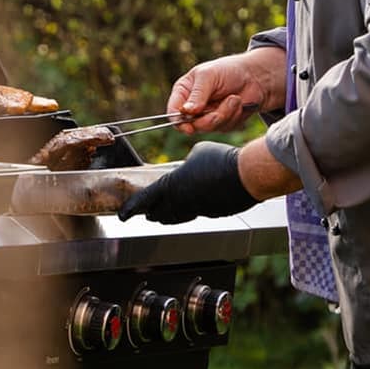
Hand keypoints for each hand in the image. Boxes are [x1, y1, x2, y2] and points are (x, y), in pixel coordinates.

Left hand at [117, 142, 252, 223]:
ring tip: (166, 209)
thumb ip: (186, 162)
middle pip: (159, 213)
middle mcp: (181, 203)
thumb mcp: (197, 152)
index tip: (122, 215)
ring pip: (178, 216)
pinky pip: (197, 212)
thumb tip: (187, 166)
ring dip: (170, 213)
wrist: (246, 175)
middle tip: (147, 210)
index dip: (131, 208)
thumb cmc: (221, 160)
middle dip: (152, 211)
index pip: (144, 200)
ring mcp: (198, 210)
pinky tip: (198, 199)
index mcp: (171, 186)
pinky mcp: (213, 213)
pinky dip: (192, 207)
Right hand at [169, 48, 284, 134]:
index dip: (179, 121)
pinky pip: (224, 128)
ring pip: (210, 127)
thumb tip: (186, 111)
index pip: (173, 111)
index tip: (188, 126)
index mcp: (184, 92)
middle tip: (228, 101)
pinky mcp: (222, 123)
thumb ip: (197, 93)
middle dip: (211, 117)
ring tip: (234, 98)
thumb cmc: (229, 70)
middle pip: (192, 125)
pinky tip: (238, 103)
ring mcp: (207, 116)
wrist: (255, 77)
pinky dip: (234, 116)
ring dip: (226, 113)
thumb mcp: (209, 75)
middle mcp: (193, 106)